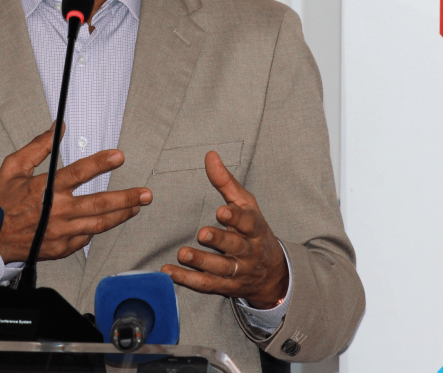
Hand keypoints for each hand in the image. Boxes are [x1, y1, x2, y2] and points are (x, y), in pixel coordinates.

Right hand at [0, 125, 152, 262]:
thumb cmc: (0, 203)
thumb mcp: (13, 167)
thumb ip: (38, 147)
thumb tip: (57, 128)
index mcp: (45, 190)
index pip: (79, 173)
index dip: (100, 163)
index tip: (119, 156)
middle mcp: (57, 212)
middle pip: (99, 204)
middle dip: (126, 198)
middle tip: (146, 194)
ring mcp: (61, 233)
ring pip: (99, 224)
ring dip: (121, 215)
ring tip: (136, 207)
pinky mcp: (62, 248)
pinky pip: (86, 238)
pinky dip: (98, 229)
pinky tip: (107, 221)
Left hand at [161, 151, 288, 308]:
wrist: (272, 273)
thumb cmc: (253, 230)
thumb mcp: (246, 204)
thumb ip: (226, 182)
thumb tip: (210, 155)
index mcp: (255, 228)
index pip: (249, 222)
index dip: (236, 217)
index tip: (221, 211)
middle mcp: (249, 251)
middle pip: (236, 247)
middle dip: (220, 240)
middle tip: (202, 233)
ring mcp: (239, 271)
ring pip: (221, 268)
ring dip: (202, 262)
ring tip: (182, 253)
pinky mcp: (227, 287)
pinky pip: (208, 285)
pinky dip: (188, 280)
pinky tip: (170, 272)